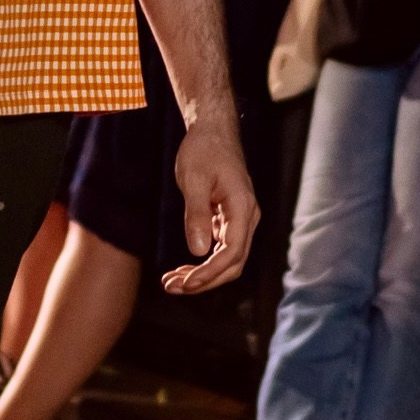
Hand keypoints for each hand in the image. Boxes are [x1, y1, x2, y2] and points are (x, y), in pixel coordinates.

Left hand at [163, 115, 258, 294]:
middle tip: (172, 287)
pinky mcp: (229, 220)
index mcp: (242, 208)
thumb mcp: (194, 179)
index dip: (210, 272)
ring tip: (172, 283)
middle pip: (232, 263)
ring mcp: (240, 220)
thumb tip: (199, 250)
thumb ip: (197, 214)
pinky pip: (221, 250)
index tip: (186, 283)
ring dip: (202, 276)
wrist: (212, 131)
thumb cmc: (203, 150)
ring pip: (227, 260)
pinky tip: (182, 269)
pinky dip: (203, 263)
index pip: (232, 252)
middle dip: (204, 281)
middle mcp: (247, 218)